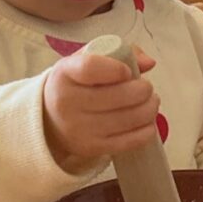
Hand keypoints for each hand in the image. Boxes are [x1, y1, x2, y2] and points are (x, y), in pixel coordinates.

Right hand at [43, 48, 158, 168]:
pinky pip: (130, 141)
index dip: (116, 69)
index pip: (91, 68)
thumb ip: (121, 53)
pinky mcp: (91, 148)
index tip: (127, 71)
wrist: (51, 120)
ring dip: (150, 108)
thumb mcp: (89, 60)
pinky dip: (147, 130)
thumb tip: (149, 63)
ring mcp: (79, 129)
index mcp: (65, 74)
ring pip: (129, 118)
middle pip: (119, 96)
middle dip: (144, 90)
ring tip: (151, 102)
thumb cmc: (78, 84)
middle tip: (147, 88)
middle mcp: (67, 102)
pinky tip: (148, 121)